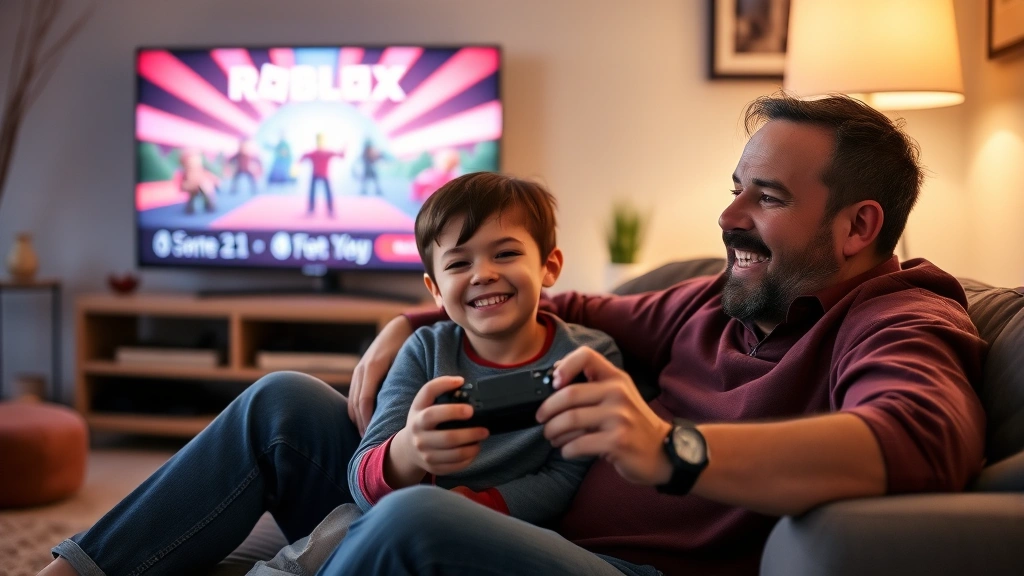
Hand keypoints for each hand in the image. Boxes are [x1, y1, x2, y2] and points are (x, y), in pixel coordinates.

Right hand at [348, 316, 412, 433]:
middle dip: (361, 424)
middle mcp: (362, 370)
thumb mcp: (408, 359)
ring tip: (366, 436)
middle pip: (355, 404)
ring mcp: (359, 371)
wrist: (398, 327)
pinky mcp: (359, 372)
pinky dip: (356, 411)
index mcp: (373, 368)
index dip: (367, 420)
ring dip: (357, 420)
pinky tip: (363, 422)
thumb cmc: (407, 344)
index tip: (372, 435)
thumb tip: (417, 402)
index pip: (365, 400)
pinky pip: (353, 395)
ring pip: (351, 401)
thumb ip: (409, 378)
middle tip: (369, 443)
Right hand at [391, 376, 489, 479]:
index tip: (461, 383)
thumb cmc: (422, 422)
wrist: (407, 449)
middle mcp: (419, 436)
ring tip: (482, 437)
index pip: (429, 403)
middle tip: (484, 429)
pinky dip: (469, 458)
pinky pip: (455, 466)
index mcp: (418, 416)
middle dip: (470, 433)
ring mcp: (425, 454)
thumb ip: (437, 392)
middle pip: (448, 437)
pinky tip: (474, 449)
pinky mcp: (433, 467)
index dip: (444, 387)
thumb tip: (460, 382)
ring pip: (454, 454)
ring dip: (473, 447)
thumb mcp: (423, 405)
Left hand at [536, 347, 672, 485]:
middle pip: (568, 394)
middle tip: (541, 419)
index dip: (564, 365)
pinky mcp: (616, 441)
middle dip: (546, 410)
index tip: (553, 382)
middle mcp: (618, 393)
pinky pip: (578, 444)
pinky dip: (566, 449)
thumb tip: (553, 385)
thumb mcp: (619, 397)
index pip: (586, 356)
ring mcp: (619, 418)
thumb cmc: (633, 424)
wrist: (663, 452)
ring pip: (569, 420)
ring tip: (551, 436)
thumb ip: (592, 388)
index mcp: (616, 378)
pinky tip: (567, 450)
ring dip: (552, 431)